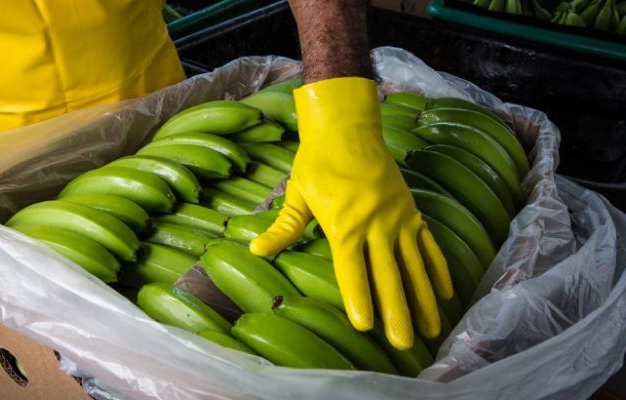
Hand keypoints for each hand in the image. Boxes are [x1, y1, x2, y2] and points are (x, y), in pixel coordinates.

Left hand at [250, 77, 452, 349]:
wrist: (348, 127)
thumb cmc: (318, 162)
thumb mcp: (297, 194)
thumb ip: (283, 227)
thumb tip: (257, 250)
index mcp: (344, 224)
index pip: (352, 269)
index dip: (359, 298)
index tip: (366, 325)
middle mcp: (375, 224)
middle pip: (388, 275)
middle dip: (397, 311)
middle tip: (404, 343)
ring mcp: (398, 219)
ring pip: (414, 266)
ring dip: (423, 299)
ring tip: (431, 329)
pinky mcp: (411, 211)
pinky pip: (428, 246)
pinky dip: (437, 270)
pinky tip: (444, 293)